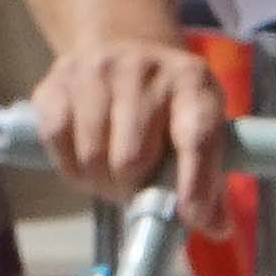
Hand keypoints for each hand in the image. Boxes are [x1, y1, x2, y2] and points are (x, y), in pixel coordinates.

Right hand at [29, 30, 241, 242]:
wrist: (124, 47)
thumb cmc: (168, 105)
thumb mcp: (199, 128)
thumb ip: (210, 181)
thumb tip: (217, 228)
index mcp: (193, 82)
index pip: (198, 136)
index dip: (195, 183)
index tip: (191, 217)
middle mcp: (146, 69)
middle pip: (132, 157)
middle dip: (131, 189)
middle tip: (134, 190)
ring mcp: (98, 69)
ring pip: (92, 155)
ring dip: (100, 182)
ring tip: (111, 176)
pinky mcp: (58, 78)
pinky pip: (57, 138)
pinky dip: (69, 165)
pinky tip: (83, 161)